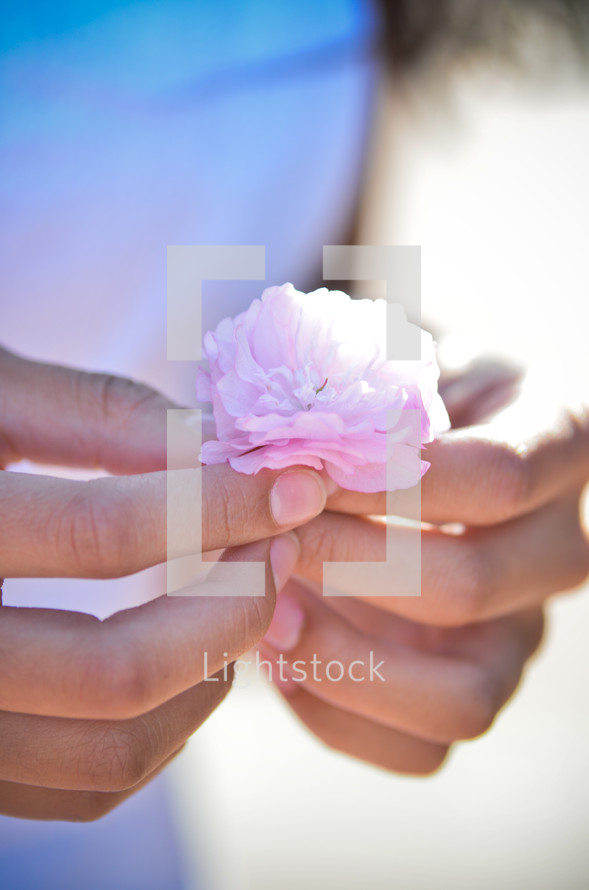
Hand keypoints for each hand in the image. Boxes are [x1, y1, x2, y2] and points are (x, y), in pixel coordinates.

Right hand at [0, 346, 326, 819]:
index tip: (296, 486)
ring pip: (113, 748)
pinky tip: (190, 658)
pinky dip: (168, 730)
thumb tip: (219, 445)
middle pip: (117, 671)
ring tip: (244, 603)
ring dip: (210, 675)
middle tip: (277, 549)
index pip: (101, 534)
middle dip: (231, 607)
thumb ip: (94, 413)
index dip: (220, 506)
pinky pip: (93, 784)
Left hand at [259, 361, 588, 770]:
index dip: (390, 484)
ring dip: (346, 660)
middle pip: (472, 585)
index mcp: (554, 448)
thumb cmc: (401, 393)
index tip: (301, 473)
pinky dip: (337, 716)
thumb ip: (353, 389)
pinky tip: (277, 659)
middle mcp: (552, 551)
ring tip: (266, 611)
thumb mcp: (395, 360)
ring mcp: (516, 632)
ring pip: (463, 698)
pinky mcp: (468, 685)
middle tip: (270, 537)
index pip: (499, 478)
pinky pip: (420, 749)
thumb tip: (256, 439)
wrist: (417, 445)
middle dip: (351, 563)